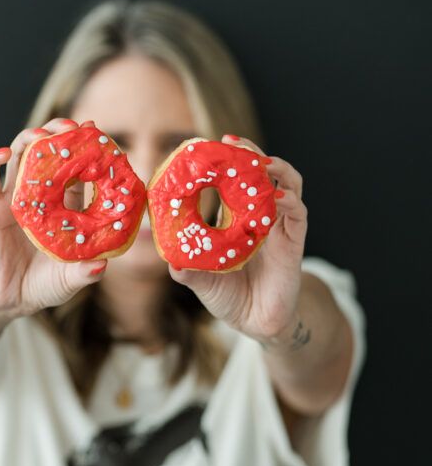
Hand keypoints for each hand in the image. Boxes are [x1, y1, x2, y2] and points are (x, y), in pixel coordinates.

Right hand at [0, 117, 106, 320]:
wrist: (10, 300)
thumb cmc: (44, 286)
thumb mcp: (69, 281)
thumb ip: (84, 273)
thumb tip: (102, 267)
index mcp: (63, 207)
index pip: (75, 171)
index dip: (84, 151)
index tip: (95, 132)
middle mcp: (39, 197)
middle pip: (46, 154)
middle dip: (57, 135)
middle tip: (70, 126)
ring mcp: (13, 199)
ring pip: (18, 157)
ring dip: (28, 139)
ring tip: (40, 134)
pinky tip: (3, 153)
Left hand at [168, 134, 307, 341]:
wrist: (258, 324)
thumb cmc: (230, 298)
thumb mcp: (202, 283)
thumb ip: (188, 271)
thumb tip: (168, 262)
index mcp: (237, 218)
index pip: (233, 181)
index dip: (224, 163)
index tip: (207, 147)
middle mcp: (261, 216)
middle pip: (262, 173)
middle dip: (250, 153)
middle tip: (231, 141)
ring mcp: (280, 227)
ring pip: (287, 184)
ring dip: (276, 168)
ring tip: (260, 160)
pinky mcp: (295, 242)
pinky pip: (297, 214)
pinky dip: (289, 201)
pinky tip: (277, 196)